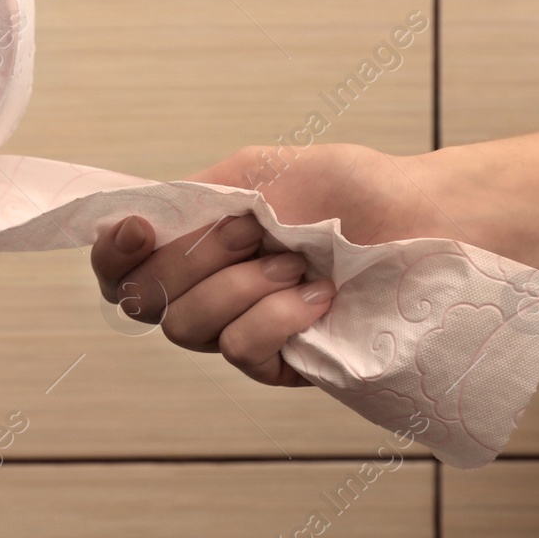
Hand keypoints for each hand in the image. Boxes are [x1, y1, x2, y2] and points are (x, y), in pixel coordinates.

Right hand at [91, 143, 454, 385]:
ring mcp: (243, 330)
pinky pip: (242, 353)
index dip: (110, 255)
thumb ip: (195, 198)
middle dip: (193, 261)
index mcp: (196, 241)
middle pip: (143, 300)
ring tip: (298, 264)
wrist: (428, 221)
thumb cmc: (355, 190)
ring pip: (189, 329)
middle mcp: (210, 290)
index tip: (139, 229)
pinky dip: (275, 319)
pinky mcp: (282, 366)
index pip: (119, 267)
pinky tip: (318, 297)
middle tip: (250, 233)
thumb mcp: (261, 171)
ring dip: (241, 289)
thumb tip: (140, 223)